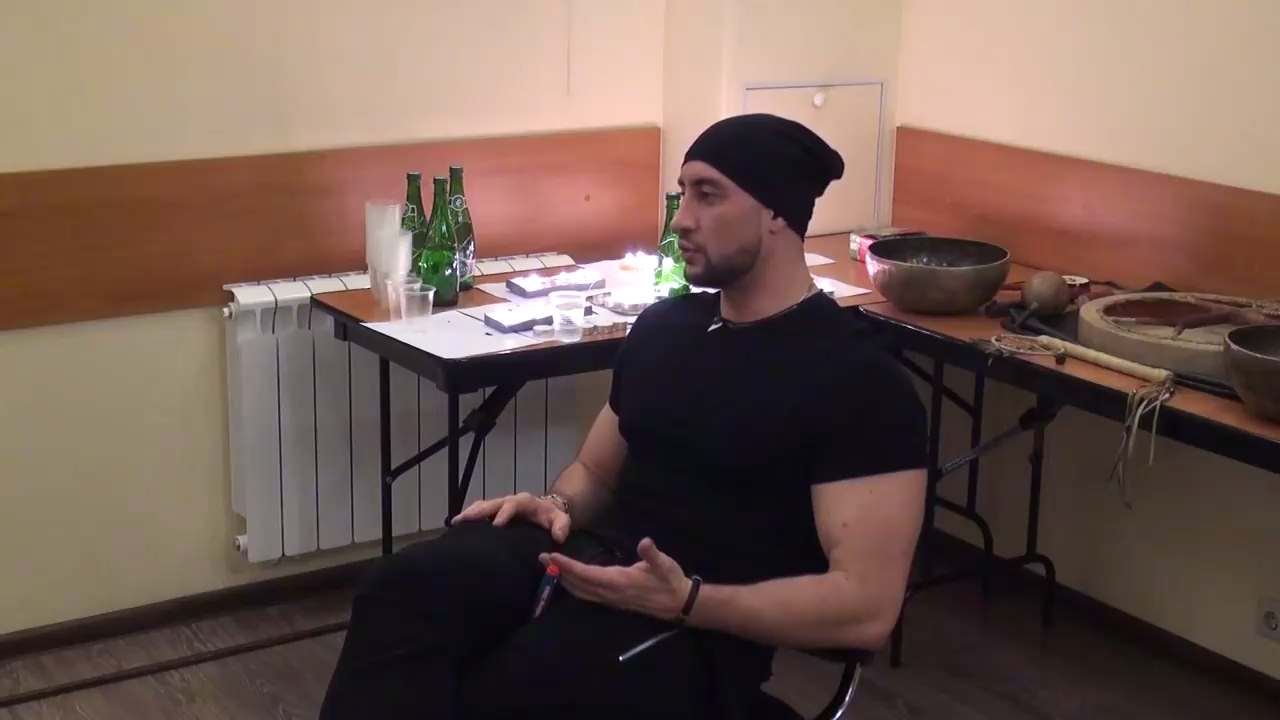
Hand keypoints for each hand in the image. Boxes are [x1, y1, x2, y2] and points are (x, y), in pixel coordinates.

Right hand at [452, 492, 570, 542]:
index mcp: (525, 502)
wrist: (548, 510)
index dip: (504, 513)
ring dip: (470, 513)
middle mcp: (510, 501)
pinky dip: (470, 516)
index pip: (513, 505)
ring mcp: (501, 506)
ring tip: (456, 522)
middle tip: (465, 519)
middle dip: (479, 511)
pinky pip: (481, 511)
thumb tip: (559, 536)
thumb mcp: (562, 520)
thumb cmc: (553, 517)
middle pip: (492, 503)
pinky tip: (458, 526)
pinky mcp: (495, 512)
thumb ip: (562, 526)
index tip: (495, 525)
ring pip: (483, 505)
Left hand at [540, 538, 692, 620]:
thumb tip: (645, 543)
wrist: (678, 603)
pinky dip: (574, 587)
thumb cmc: (670, 580)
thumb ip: (653, 554)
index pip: (587, 574)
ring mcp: (611, 599)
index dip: (568, 566)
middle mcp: (610, 593)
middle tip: (541, 558)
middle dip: (558, 572)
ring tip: (550, 568)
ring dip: (564, 581)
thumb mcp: (664, 564)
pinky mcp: (613, 601)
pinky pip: (587, 595)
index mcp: (619, 581)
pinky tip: (569, 581)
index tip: (552, 557)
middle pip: (578, 585)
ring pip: (581, 592)